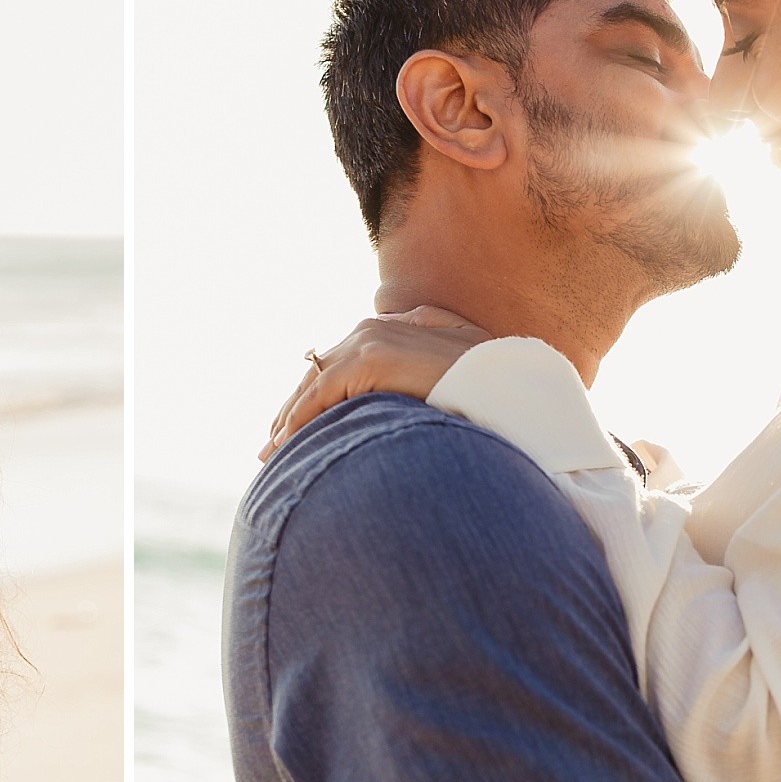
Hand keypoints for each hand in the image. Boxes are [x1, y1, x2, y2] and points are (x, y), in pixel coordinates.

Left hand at [261, 307, 492, 458]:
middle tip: (270, 448)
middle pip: (317, 371)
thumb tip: (403, 353)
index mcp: (388, 327)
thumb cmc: (489, 382)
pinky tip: (287, 444)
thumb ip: (425, 346)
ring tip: (273, 454)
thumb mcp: (455, 358)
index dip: (312, 396)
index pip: (336, 364)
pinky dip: (301, 419)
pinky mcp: (371, 359)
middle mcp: (372, 328)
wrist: (510, 385)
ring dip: (289, 419)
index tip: (292, 429)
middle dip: (293, 409)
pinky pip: (322, 392)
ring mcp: (371, 339)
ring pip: (314, 381)